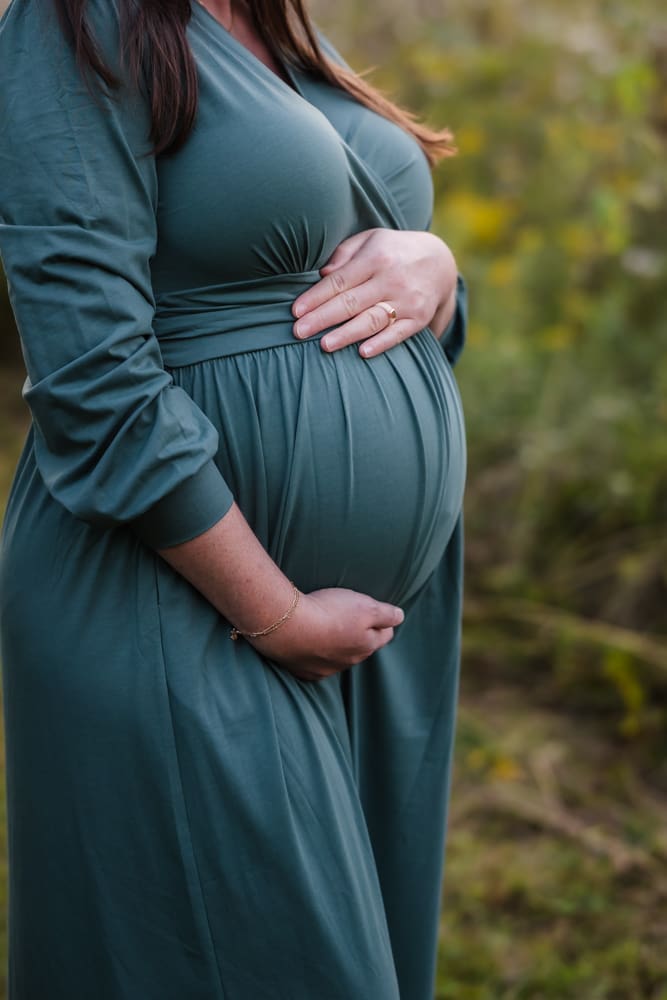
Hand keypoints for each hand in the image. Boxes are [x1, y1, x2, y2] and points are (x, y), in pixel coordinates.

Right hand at [249, 587, 404, 681]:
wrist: (288, 627)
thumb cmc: (329, 612)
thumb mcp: (366, 606)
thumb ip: (387, 613)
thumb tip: (400, 617)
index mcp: (367, 645)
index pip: (385, 635)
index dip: (382, 621)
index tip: (374, 612)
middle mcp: (350, 662)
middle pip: (362, 648)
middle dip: (360, 635)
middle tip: (350, 618)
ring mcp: (326, 669)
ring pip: (339, 657)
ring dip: (336, 645)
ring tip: (327, 629)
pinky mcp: (305, 672)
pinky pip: (315, 665)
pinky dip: (315, 656)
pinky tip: (309, 644)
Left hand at [292, 228, 457, 357]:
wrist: (440, 262)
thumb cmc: (392, 251)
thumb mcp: (370, 240)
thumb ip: (345, 253)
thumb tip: (322, 274)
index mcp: (375, 257)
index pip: (339, 281)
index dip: (316, 297)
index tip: (295, 311)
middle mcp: (391, 279)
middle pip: (351, 302)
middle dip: (322, 318)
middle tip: (298, 332)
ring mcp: (407, 300)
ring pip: (372, 320)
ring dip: (347, 334)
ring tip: (324, 345)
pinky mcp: (418, 318)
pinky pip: (398, 334)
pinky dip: (381, 343)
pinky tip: (363, 353)